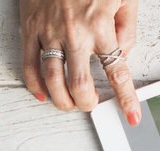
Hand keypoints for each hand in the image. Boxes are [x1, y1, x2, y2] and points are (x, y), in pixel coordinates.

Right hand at [20, 0, 142, 124]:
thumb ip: (127, 27)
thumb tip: (123, 53)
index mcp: (100, 25)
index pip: (116, 71)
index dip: (126, 98)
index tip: (131, 115)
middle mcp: (74, 33)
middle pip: (79, 85)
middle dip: (86, 103)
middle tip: (91, 105)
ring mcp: (49, 32)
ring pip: (52, 80)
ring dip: (62, 100)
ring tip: (69, 104)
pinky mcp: (29, 27)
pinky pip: (28, 64)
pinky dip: (35, 84)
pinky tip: (44, 94)